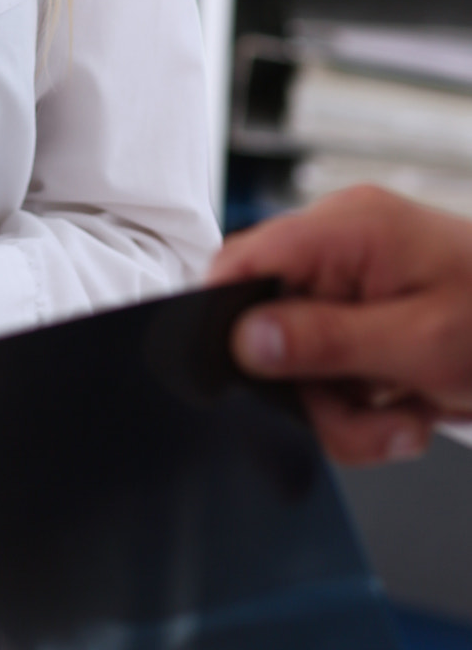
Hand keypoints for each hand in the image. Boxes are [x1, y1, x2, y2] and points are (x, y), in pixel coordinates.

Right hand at [209, 185, 471, 464]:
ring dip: (348, 410)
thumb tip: (246, 339)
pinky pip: (338, 368)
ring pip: (304, 361)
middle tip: (370, 420)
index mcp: (348, 229)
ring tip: (408, 420)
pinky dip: (369, 405)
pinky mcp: (376, 319)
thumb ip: (326, 339)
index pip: (244, 259)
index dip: (228, 318)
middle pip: (271, 325)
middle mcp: (345, 247)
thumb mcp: (421, 343)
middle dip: (313, 390)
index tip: (245, 377)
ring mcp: (361, 283)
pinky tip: (414, 409)